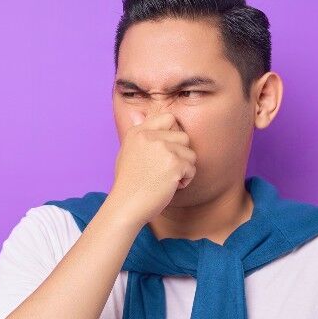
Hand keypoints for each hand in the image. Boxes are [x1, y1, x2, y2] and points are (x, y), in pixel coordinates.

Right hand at [106, 110, 196, 226]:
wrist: (126, 206)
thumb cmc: (128, 183)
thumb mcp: (127, 152)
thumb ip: (137, 132)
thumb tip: (137, 113)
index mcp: (138, 132)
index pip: (168, 118)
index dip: (172, 134)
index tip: (165, 151)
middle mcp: (150, 136)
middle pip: (183, 136)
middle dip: (180, 154)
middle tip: (165, 170)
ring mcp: (162, 149)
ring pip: (190, 153)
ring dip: (184, 168)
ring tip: (167, 179)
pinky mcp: (174, 164)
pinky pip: (192, 169)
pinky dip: (185, 181)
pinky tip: (170, 187)